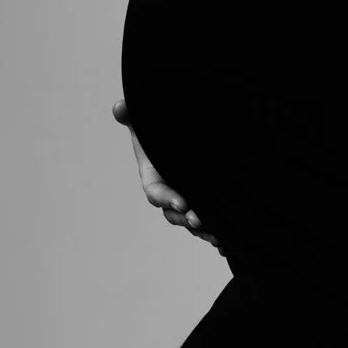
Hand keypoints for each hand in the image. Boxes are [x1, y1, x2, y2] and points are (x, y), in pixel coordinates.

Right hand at [111, 97, 222, 251]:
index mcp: (153, 176)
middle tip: (200, 219)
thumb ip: (132, 113)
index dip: (166, 199)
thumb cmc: (159, 126)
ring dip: (202, 229)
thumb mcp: (145, 118)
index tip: (182, 202)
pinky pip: (207, 220)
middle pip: (174, 212)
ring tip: (217, 234)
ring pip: (191, 220)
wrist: (184, 130)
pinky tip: (227, 240)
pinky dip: (215, 231)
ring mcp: (187, 197)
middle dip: (186, 218)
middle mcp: (169, 191)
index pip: (156, 192)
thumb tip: (120, 108)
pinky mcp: (204, 200)